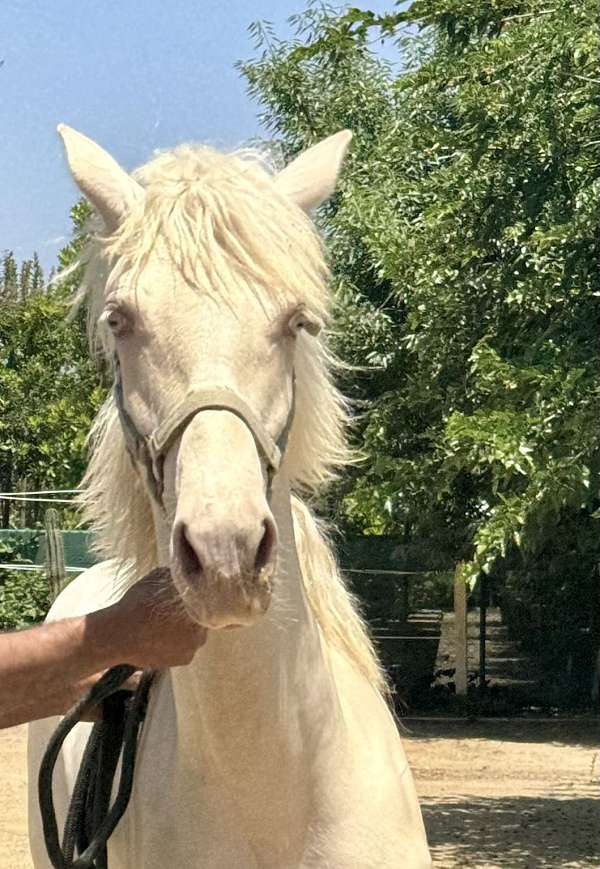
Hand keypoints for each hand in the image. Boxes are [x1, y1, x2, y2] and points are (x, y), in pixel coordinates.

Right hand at [89, 568, 206, 669]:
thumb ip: (178, 576)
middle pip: (204, 618)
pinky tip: (163, 639)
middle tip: (175, 612)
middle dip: (193, 615)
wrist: (119, 634)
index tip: (187, 597)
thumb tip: (189, 570)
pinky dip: (179, 644)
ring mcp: (195, 645)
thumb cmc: (137, 603)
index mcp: (197, 605)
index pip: (209, 599)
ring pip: (197, 634)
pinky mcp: (186, 659)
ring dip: (186, 631)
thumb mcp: (157, 577)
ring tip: (166, 626)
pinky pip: (187, 648)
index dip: (198, 597)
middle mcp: (202, 626)